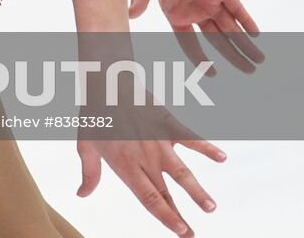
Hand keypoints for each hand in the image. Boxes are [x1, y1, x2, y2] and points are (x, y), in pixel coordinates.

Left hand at [77, 94, 224, 236]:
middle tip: (193, 235)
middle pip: (165, 192)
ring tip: (211, 208)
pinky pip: (190, 138)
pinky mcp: (167, 124)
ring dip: (197, 191)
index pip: (148, 198)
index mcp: (125, 165)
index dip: (165, 217)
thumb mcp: (85, 146)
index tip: (180, 232)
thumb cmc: (94, 115)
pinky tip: (222, 157)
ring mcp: (158, 142)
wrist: (106, 82)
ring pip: (182, 172)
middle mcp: (144, 158)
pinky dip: (207, 147)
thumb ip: (89, 173)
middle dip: (180, 215)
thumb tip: (81, 194)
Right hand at [129, 0, 262, 75]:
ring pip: (231, 28)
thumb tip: (128, 17)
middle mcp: (197, 10)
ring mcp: (211, 1)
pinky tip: (256, 35)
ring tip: (259, 60)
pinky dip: (247, 21)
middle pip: (219, 40)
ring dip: (245, 44)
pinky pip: (238, 9)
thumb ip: (141, 2)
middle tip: (249, 72)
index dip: (201, 59)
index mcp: (177, 14)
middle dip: (234, 57)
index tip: (211, 74)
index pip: (191, 43)